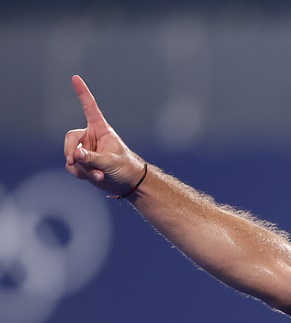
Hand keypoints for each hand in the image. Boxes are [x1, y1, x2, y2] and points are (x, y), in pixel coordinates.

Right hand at [63, 75, 146, 195]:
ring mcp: (85, 150)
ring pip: (71, 156)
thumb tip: (74, 155)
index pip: (90, 108)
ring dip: (82, 167)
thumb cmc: (126, 167)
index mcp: (101, 129)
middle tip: (74, 160)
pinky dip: (82, 174)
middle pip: (70, 138)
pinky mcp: (83, 163)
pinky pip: (73, 167)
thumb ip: (92, 158)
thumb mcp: (110, 161)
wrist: (129, 184)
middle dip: (70, 151)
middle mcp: (91, 138)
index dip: (82, 93)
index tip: (75, 78)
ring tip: (99, 174)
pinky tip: (97, 177)